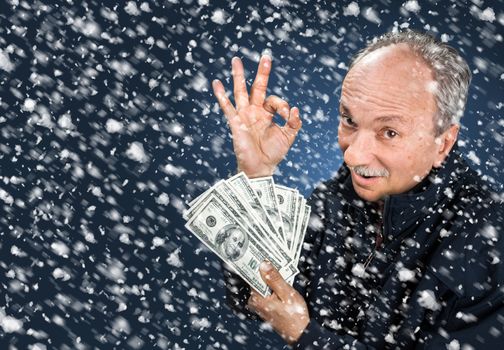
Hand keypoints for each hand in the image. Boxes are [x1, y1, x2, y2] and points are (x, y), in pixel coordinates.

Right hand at [212, 55, 301, 177]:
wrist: (260, 168)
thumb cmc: (273, 153)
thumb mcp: (288, 136)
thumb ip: (294, 122)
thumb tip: (294, 108)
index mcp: (267, 113)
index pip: (274, 100)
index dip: (282, 104)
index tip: (286, 115)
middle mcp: (255, 111)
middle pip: (257, 87)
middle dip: (262, 72)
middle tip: (266, 56)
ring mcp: (244, 115)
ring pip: (240, 91)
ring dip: (239, 75)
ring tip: (236, 60)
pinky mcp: (236, 122)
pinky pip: (227, 107)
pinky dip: (221, 95)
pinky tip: (216, 83)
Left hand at [247, 261, 309, 344]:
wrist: (299, 333)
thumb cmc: (295, 316)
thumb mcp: (287, 294)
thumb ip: (274, 279)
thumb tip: (264, 264)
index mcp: (257, 298)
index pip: (251, 275)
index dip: (255, 262)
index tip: (257, 251)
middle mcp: (255, 301)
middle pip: (256, 278)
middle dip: (264, 267)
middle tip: (270, 254)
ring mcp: (258, 303)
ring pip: (262, 283)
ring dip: (269, 274)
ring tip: (275, 262)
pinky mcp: (264, 305)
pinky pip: (265, 289)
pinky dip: (271, 282)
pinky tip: (278, 277)